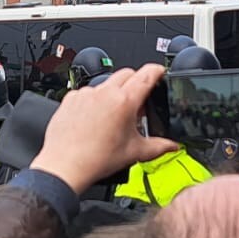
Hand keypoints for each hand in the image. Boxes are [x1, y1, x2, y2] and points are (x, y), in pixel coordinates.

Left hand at [31, 64, 178, 194]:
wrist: (65, 166)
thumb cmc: (96, 160)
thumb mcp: (135, 153)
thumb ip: (159, 147)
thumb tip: (173, 146)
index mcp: (124, 101)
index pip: (147, 74)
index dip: (157, 71)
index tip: (160, 72)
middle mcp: (105, 92)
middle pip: (127, 74)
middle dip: (136, 83)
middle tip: (138, 104)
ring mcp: (86, 94)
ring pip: (107, 83)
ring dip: (114, 93)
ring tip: (115, 116)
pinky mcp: (71, 99)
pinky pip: (88, 92)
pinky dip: (95, 100)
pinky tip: (95, 119)